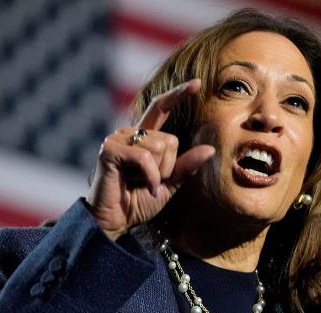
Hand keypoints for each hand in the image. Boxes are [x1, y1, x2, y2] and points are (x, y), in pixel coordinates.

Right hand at [86, 79, 215, 239]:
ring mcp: (117, 139)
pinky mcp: (109, 150)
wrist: (114, 220)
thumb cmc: (138, 202)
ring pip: (159, 147)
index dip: (178, 94)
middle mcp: (130, 133)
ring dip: (157, 173)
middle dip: (167, 167)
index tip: (198, 83)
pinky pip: (145, 158)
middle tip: (150, 182)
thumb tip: (210, 150)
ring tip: (140, 183)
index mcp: (143, 138)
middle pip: (169, 140)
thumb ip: (185, 166)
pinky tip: (141, 187)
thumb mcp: (168, 184)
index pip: (161, 107)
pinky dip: (149, 177)